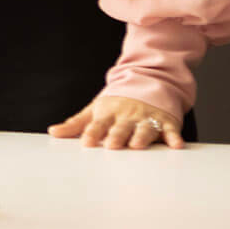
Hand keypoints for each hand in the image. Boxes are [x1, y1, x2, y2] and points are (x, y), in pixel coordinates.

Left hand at [49, 94, 185, 149]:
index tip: (86, 142)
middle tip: (111, 145)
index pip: (98, 124)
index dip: (92, 133)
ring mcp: (147, 117)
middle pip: (121, 127)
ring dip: (142, 136)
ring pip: (144, 128)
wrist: (147, 83)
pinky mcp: (166, 121)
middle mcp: (128, 116)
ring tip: (138, 145)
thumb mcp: (95, 110)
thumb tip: (53, 132)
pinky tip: (176, 145)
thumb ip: (76, 124)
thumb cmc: (117, 103)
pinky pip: (170, 130)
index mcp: (108, 113)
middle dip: (116, 135)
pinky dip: (174, 137)